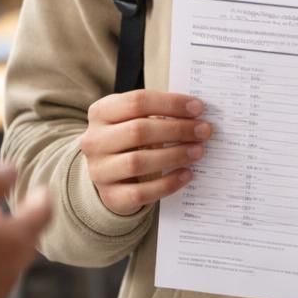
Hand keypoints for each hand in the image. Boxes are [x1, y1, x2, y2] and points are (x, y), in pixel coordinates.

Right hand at [80, 90, 210, 215]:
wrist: (108, 172)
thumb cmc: (129, 138)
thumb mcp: (134, 118)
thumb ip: (159, 112)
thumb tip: (196, 111)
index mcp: (100, 112)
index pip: (137, 101)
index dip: (170, 103)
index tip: (198, 108)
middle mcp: (94, 141)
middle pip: (138, 130)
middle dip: (177, 129)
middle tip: (204, 131)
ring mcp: (99, 170)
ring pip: (138, 162)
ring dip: (174, 155)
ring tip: (198, 151)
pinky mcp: (110, 196)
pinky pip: (141, 193)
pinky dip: (168, 184)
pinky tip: (187, 174)